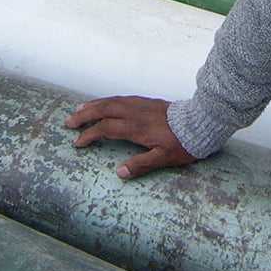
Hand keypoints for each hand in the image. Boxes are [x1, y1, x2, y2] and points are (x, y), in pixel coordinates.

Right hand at [65, 95, 197, 177]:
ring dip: (94, 105)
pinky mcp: (148, 101)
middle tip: (68, 121)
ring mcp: (142, 104)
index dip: (90, 135)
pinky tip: (105, 103)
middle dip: (84, 114)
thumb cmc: (184, 143)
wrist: (201, 122)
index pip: (106, 128)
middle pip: (104, 109)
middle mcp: (136, 112)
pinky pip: (122, 98)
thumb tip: (120, 172)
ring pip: (112, 101)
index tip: (78, 143)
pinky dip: (108, 100)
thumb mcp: (164, 159)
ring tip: (80, 109)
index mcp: (137, 127)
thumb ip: (141, 165)